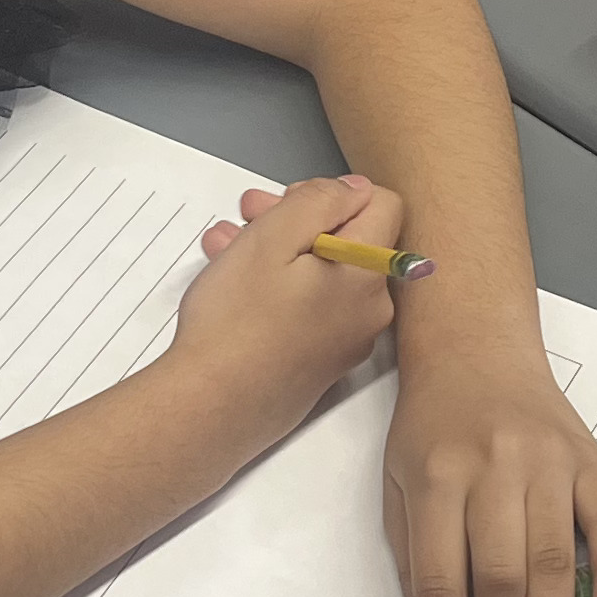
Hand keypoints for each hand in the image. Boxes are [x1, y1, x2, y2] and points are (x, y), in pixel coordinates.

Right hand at [172, 174, 402, 446]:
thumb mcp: (272, 236)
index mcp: (368, 274)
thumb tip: (352, 190)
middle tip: (250, 214)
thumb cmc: (236, 323)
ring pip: (323, 271)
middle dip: (299, 218)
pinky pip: (311, 306)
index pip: (383, 204)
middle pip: (349, 238)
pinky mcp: (322, 360)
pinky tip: (236, 280)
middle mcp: (370, 308)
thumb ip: (320, 201)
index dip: (335, 192)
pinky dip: (279, 284)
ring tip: (227, 244)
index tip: (292, 200)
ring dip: (278, 248)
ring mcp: (347, 338)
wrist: (213, 406)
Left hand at [381, 330, 596, 596]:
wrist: (477, 346)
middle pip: (502, 576)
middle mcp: (493, 469)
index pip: (440, 583)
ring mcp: (546, 462)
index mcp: (435, 478)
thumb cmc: (431, 424)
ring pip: (555, 560)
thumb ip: (412, 560)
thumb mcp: (397, 483)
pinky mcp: (589, 458)